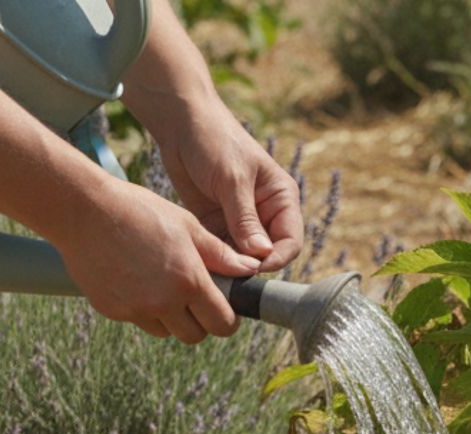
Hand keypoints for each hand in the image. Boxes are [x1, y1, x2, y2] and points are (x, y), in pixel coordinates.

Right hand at [47, 177, 261, 342]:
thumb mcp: (187, 226)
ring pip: (165, 332)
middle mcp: (163, 303)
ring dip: (170, 318)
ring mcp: (135, 309)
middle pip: (195, 336)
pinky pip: (138, 320)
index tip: (224, 310)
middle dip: (200, 322)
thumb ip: (220, 255)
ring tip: (161, 284)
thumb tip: (250, 270)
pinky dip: (142, 309)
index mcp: (189, 281)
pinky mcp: (111, 310)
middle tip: (194, 299)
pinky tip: (135, 279)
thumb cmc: (139, 211)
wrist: (83, 210)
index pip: (222, 324)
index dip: (227, 320)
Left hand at [155, 107, 304, 272]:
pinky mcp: (217, 222)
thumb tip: (261, 257)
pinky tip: (201, 262)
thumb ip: (245, 220)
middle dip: (251, 266)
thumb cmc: (214, 141)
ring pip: (243, 255)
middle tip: (229, 275)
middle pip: (267, 253)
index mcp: (281, 198)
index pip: (290, 241)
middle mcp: (265, 213)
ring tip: (212, 271)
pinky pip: (220, 249)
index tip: (255, 269)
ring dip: (230, 265)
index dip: (277, 259)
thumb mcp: (232, 180)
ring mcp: (240, 220)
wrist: (179, 122)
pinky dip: (213, 258)